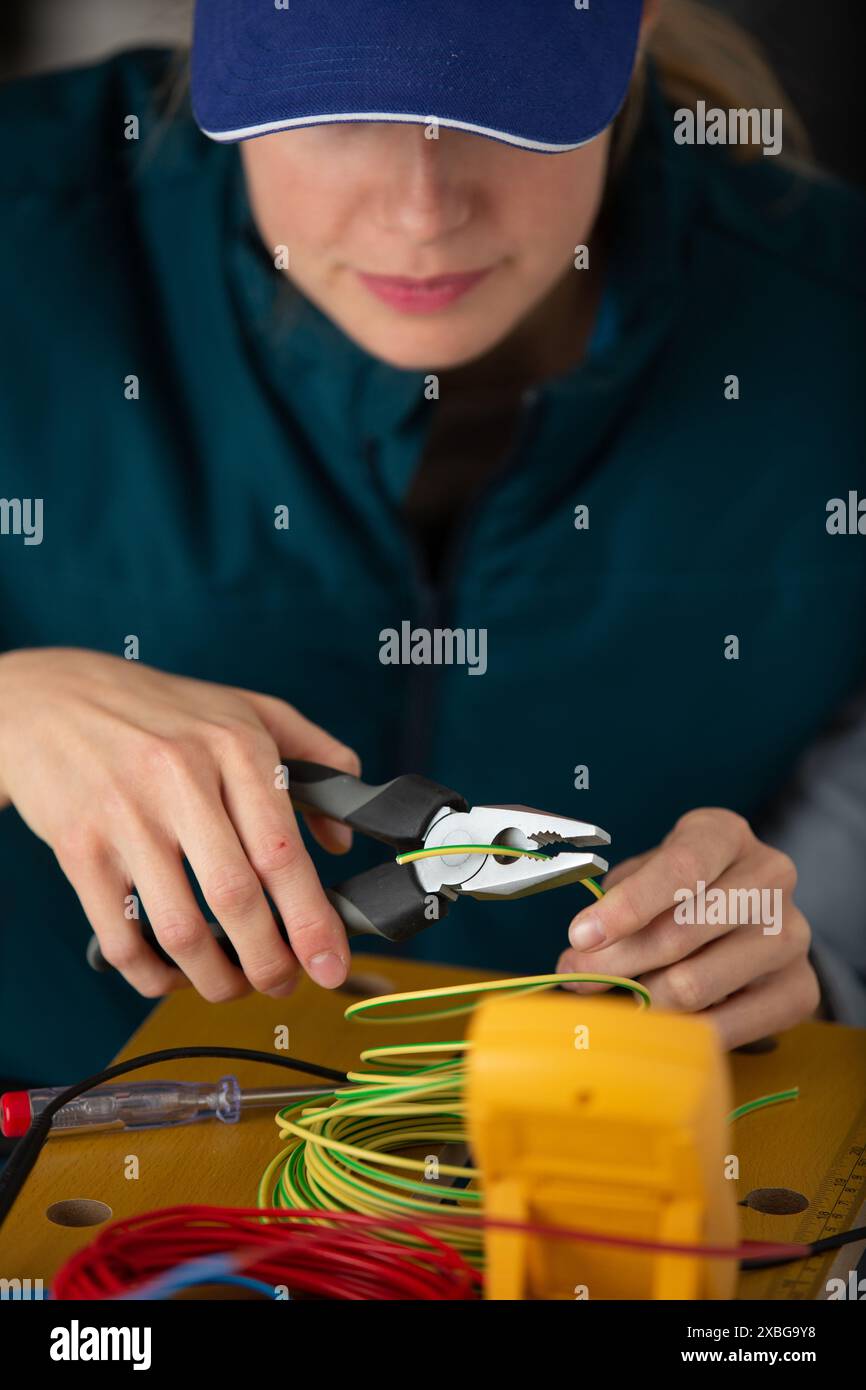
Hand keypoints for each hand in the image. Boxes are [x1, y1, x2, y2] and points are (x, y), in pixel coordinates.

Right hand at [0, 647, 359, 1001]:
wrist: (50, 697)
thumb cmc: (161, 711)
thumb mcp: (250, 709)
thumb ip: (318, 757)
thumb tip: (340, 838)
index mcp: (235, 746)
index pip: (282, 851)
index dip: (312, 921)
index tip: (331, 965)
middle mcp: (181, 780)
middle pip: (236, 898)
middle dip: (269, 962)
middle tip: (284, 983)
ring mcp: (126, 817)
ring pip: (179, 929)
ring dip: (215, 979)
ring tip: (234, 985)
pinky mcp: (80, 849)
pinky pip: (120, 937)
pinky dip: (152, 975)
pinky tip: (174, 975)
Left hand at [556, 808, 819, 1048]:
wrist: (751, 917)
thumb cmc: (683, 890)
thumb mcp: (648, 875)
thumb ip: (615, 906)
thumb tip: (579, 955)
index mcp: (727, 835)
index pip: (679, 868)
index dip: (626, 907)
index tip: (580, 937)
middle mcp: (770, 877)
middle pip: (681, 933)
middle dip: (616, 962)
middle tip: (577, 978)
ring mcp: (792, 935)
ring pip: (696, 985)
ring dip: (642, 1000)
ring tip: (619, 998)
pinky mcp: (800, 988)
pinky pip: (726, 1027)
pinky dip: (681, 1032)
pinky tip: (658, 1023)